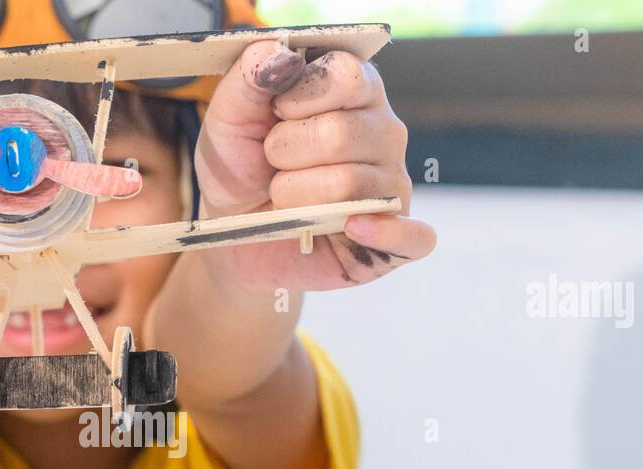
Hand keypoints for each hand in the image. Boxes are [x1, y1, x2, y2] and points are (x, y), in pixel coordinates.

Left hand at [194, 41, 435, 292]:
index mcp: (355, 92)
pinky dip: (382, 235)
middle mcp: (384, 133)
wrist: (235, 238)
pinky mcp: (396, 239)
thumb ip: (249, 78)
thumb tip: (281, 55)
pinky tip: (352, 229)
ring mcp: (393, 186)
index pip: (345, 76)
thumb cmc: (241, 171)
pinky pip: (413, 237)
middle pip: (342, 133)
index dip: (298, 98)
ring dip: (296, 197)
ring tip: (286, 200)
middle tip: (274, 164)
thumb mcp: (229, 119)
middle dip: (286, 153)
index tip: (275, 113)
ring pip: (350, 185)